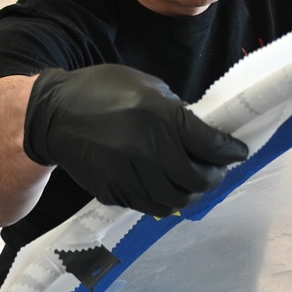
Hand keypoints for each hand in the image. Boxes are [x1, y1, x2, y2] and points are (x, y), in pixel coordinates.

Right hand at [23, 64, 249, 214]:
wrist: (53, 115)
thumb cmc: (101, 91)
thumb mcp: (145, 87)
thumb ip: (175, 111)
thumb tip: (200, 133)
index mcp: (161, 117)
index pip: (210, 144)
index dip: (231, 151)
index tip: (238, 152)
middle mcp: (149, 149)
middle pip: (197, 179)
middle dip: (214, 177)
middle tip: (217, 170)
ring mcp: (130, 174)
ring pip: (176, 199)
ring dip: (191, 194)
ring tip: (194, 184)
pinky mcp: (115, 191)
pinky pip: (150, 204)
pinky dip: (165, 200)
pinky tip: (167, 188)